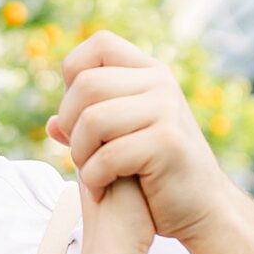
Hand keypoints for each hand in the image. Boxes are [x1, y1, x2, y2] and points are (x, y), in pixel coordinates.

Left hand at [48, 32, 253, 253]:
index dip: (74, 73)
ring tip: (91, 174)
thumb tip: (51, 125)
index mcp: (150, 72)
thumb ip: (90, 126)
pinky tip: (102, 189)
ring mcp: (167, 110)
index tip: (77, 112)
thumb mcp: (124, 139)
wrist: (203, 208)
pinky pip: (107, 155)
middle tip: (80, 154)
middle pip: (86, 85)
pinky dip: (94, 178)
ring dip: (79, 154)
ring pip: (92, 120)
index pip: (100, 44)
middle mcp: (161, 83)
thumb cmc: (157, 173)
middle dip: (69, 124)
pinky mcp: (167, 143)